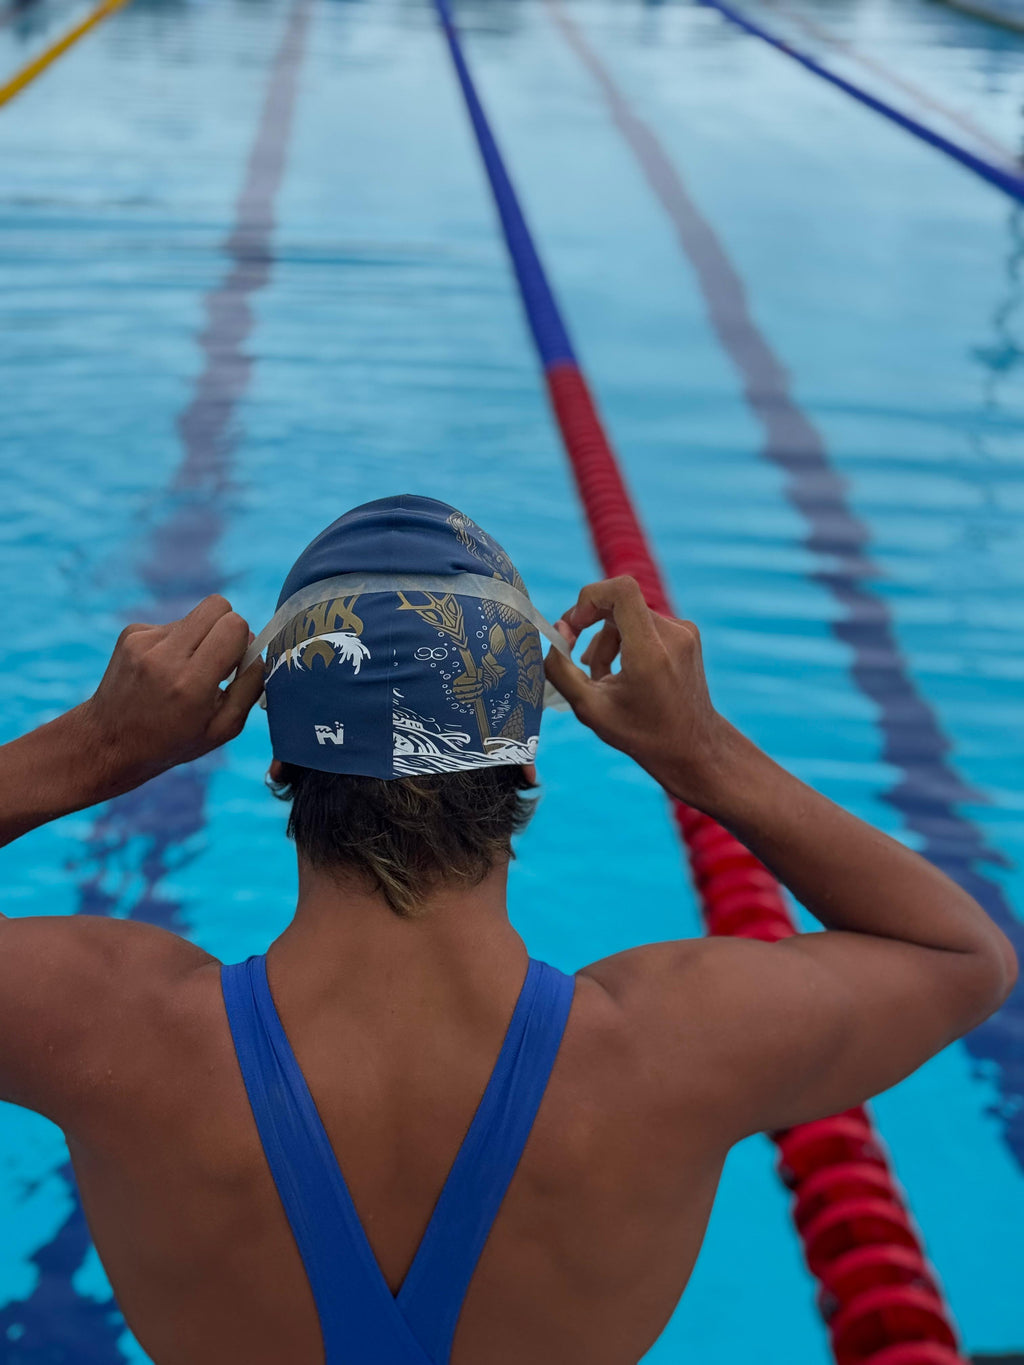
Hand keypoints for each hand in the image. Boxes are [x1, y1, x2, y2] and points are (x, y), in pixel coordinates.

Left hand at [75, 596, 264, 796]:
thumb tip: (259, 650)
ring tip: (185, 672)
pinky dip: (176, 643)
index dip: (243, 639)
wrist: (108, 741)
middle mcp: (165, 657)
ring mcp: (143, 642)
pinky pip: (172, 624)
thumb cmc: (173, 741)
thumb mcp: (224, 729)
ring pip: (194, 616)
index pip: (234, 625)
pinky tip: (163, 671)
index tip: (236, 663)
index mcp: (192, 684)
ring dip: (199, 638)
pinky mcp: (131, 633)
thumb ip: (250, 687)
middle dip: (226, 626)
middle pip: (217, 605)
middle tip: (217, 659)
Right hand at [543, 576, 728, 803]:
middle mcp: (672, 635)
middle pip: (618, 606)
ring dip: (608, 639)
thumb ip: (560, 668)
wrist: (692, 747)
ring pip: (630, 615)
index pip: (621, 591)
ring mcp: (684, 632)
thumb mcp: (589, 709)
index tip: (575, 625)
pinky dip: (627, 641)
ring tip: (602, 676)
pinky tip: (622, 672)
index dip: (590, 598)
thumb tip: (557, 632)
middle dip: (592, 627)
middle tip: (575, 655)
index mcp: (649, 652)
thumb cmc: (641, 734)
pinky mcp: (687, 635)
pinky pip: (646, 623)